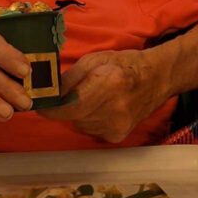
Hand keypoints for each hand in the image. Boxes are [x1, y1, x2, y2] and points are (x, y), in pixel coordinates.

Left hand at [37, 49, 166, 143]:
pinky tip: (101, 108)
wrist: (156, 79)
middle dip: (64, 107)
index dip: (51, 108)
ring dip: (77, 114)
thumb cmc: (124, 64)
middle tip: (67, 95)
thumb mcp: (94, 60)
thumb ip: (69, 78)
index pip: (70, 106)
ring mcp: (117, 126)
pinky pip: (90, 130)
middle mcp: (114, 109)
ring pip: (80, 125)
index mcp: (109, 84)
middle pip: (73, 116)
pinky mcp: (117, 136)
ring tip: (91, 98)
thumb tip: (48, 93)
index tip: (40, 105)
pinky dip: (89, 120)